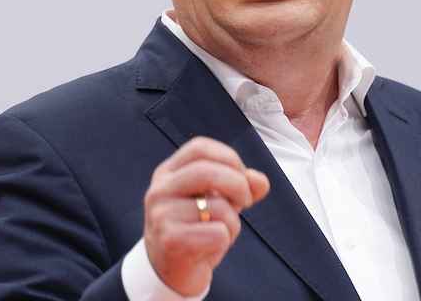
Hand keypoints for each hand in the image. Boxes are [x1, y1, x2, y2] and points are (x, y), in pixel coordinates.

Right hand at [143, 137, 269, 295]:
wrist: (170, 273)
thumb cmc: (196, 230)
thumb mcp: (218, 201)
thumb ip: (240, 185)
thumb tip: (260, 181)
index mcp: (168, 173)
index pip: (199, 147)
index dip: (229, 157)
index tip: (242, 176)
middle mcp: (160, 190)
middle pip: (207, 171)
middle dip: (238, 184)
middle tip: (246, 201)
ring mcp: (162, 215)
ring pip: (217, 206)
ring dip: (233, 220)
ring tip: (223, 231)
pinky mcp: (171, 241)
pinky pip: (217, 233)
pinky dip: (226, 240)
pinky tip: (212, 248)